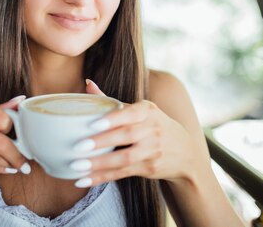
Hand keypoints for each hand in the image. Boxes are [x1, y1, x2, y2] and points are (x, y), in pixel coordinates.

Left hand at [72, 79, 196, 186]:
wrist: (185, 153)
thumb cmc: (152, 126)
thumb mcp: (140, 110)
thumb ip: (112, 101)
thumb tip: (87, 83)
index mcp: (148, 110)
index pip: (130, 113)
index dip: (112, 119)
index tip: (93, 124)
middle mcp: (153, 129)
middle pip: (126, 136)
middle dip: (102, 142)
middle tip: (78, 146)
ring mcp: (153, 151)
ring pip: (124, 158)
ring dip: (100, 164)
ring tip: (78, 166)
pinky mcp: (150, 168)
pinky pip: (123, 173)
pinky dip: (103, 177)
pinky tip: (85, 180)